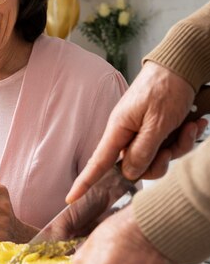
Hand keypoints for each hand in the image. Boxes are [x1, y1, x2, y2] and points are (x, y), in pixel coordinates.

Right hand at [67, 61, 200, 202]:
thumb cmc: (166, 87)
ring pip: (156, 158)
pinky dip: (183, 138)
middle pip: (137, 167)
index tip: (70, 198)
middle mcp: (127, 133)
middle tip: (173, 145)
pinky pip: (167, 147)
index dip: (85, 182)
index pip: (98, 161)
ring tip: (189, 127)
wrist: (180, 66)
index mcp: (119, 129)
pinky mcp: (155, 130)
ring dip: (177, 147)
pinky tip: (193, 123)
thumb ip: (144, 150)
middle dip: (160, 161)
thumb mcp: (158, 122)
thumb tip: (130, 173)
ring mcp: (142, 132)